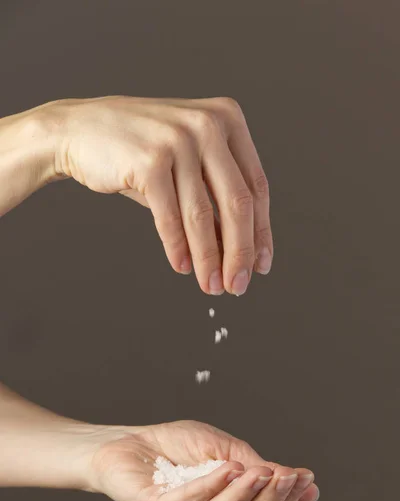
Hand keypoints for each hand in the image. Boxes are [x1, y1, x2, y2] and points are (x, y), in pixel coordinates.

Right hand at [47, 96, 272, 294]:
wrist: (80, 130)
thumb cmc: (140, 151)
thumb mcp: (187, 165)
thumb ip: (215, 198)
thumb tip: (239, 250)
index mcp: (228, 118)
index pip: (256, 187)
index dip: (261, 232)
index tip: (261, 265)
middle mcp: (208, 124)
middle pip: (238, 204)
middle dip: (240, 253)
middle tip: (238, 285)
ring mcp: (178, 139)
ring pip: (203, 216)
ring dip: (209, 259)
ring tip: (211, 285)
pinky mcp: (148, 161)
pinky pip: (169, 217)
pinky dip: (177, 248)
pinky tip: (183, 267)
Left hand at [86, 420, 318, 500]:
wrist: (128, 441)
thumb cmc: (175, 446)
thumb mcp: (224, 448)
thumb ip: (257, 466)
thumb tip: (302, 480)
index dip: (286, 499)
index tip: (305, 477)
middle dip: (271, 499)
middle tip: (287, 475)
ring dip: (244, 493)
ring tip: (261, 470)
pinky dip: (211, 487)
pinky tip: (228, 469)